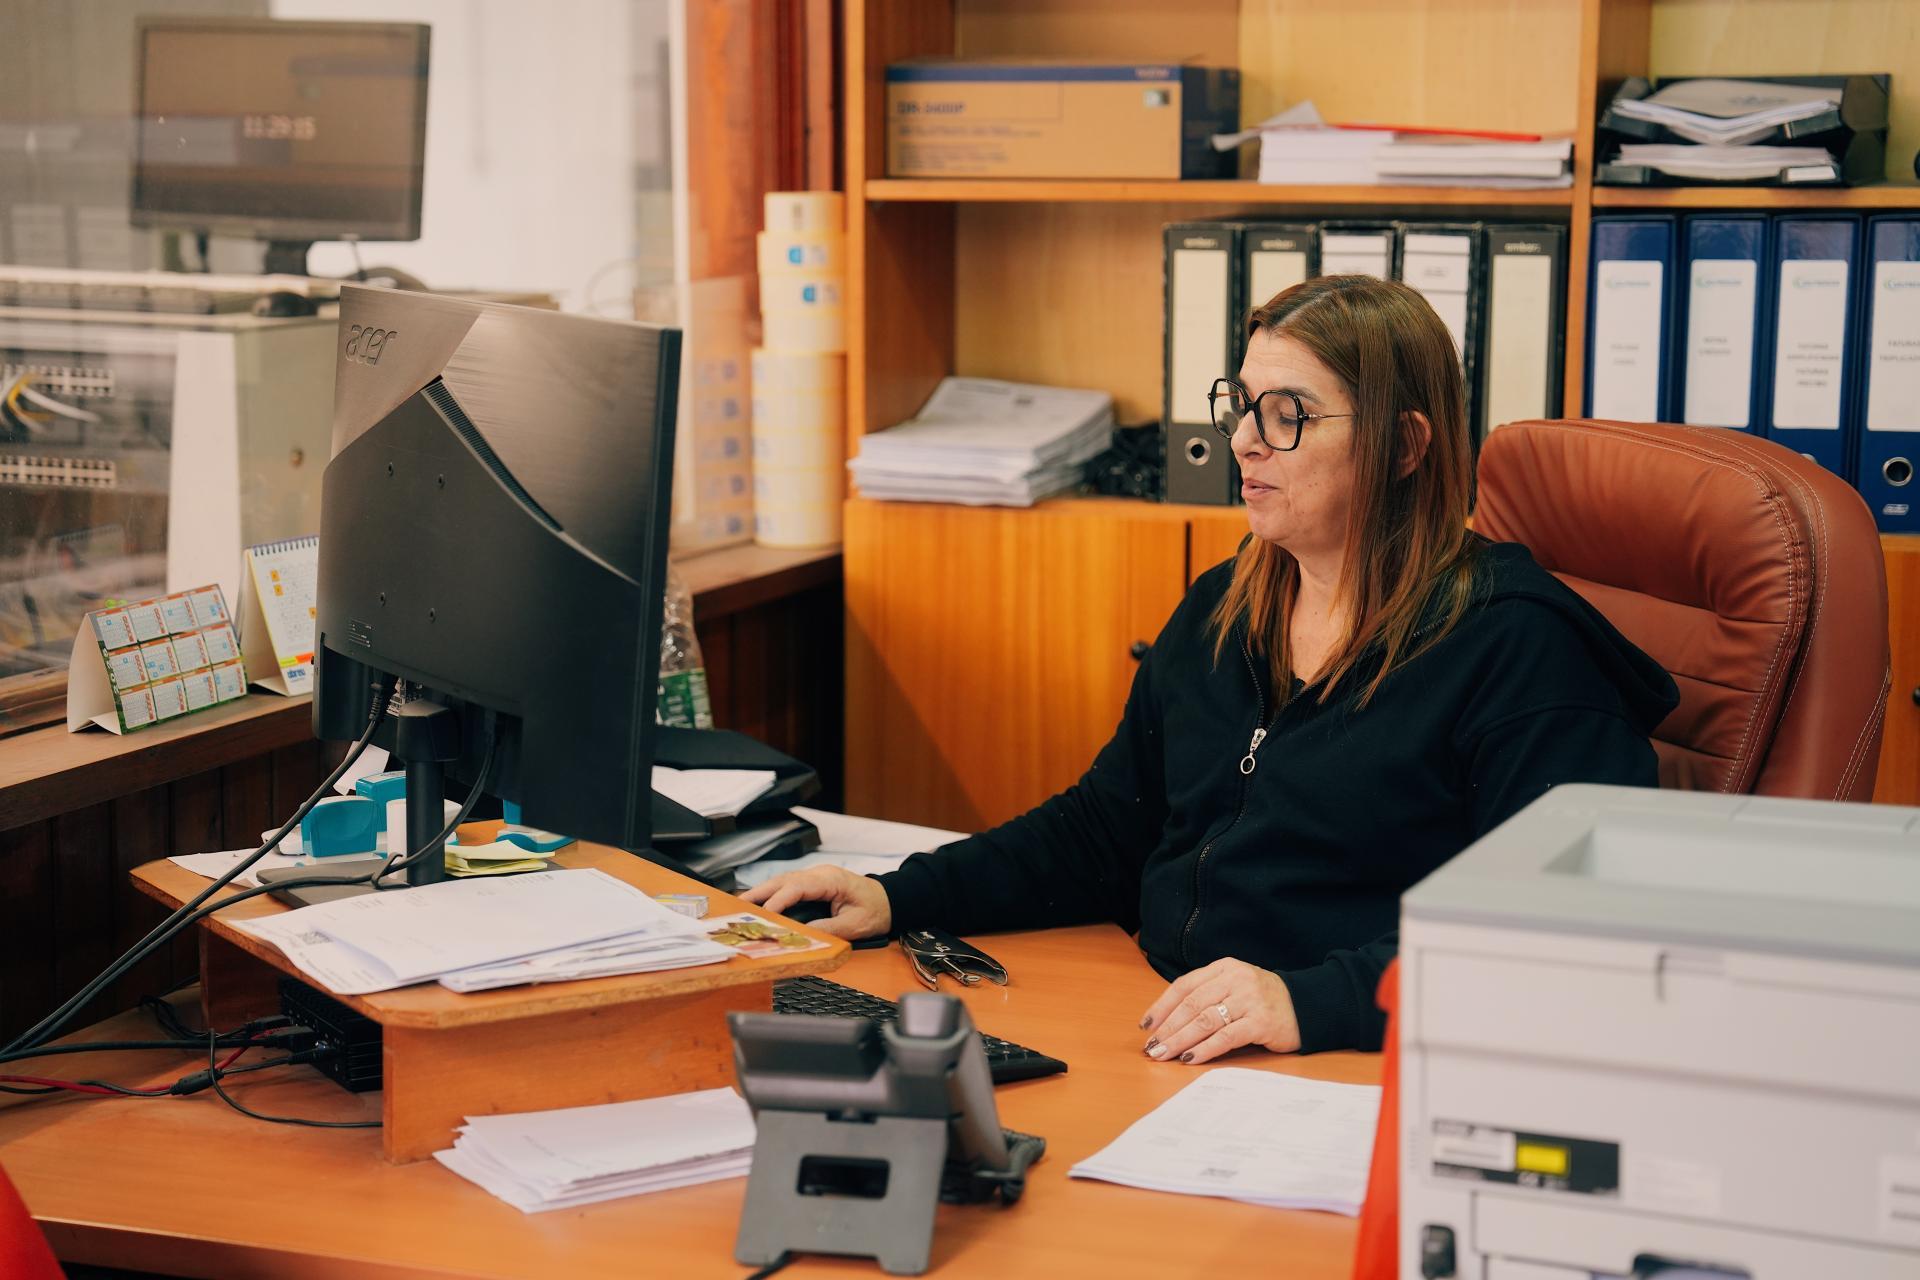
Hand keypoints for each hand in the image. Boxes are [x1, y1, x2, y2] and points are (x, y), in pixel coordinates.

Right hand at [738, 865, 891, 940]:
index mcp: (831, 880)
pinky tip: (759, 904)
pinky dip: (772, 894)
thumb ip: (828, 930)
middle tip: (739, 905)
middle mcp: (820, 874)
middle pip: (784, 879)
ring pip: (783, 881)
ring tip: (742, 906)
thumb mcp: (855, 926)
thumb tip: (802, 935)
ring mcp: (816, 877)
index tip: (764, 914)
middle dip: (760, 892)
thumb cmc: (876, 910)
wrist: (889, 901)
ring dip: (762, 893)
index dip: (778, 900)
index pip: (798, 887)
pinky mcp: (813, 884)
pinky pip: (788, 886)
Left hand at [1138, 958, 1300, 1064]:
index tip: (1146, 1025)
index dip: (1162, 1006)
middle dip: (1167, 1028)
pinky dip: (1205, 1049)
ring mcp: (1249, 1000)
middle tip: (1151, 1047)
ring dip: (1180, 1040)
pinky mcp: (1261, 1022)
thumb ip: (1208, 995)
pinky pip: (1225, 1037)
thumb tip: (1168, 1021)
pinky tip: (1191, 1058)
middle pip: (1192, 1004)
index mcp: (1224, 968)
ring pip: (1205, 1021)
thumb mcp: (1235, 986)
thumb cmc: (1264, 1000)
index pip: (1185, 985)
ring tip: (1164, 1055)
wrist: (1307, 1006)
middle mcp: (1236, 979)